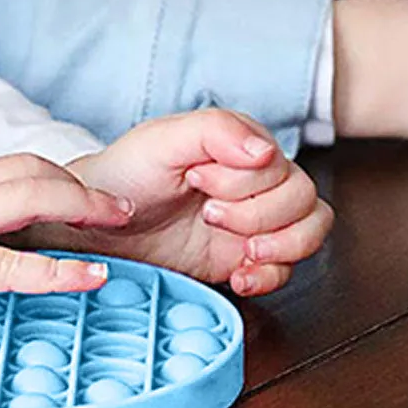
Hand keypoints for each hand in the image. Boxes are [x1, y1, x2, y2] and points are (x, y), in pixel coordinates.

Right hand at [0, 121, 132, 297]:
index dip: (39, 180)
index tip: (71, 196)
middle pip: (25, 172)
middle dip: (75, 184)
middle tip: (118, 200)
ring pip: (27, 198)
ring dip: (81, 203)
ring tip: (121, 216)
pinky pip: (8, 266)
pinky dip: (57, 272)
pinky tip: (95, 277)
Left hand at [47, 110, 333, 297]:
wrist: (96, 227)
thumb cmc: (125, 175)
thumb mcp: (160, 141)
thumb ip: (214, 131)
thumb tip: (266, 149)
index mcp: (238, 145)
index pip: (280, 164)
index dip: (244, 181)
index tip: (197, 182)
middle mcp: (254, 180)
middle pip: (303, 198)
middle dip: (258, 214)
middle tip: (210, 216)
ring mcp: (253, 219)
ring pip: (310, 229)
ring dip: (280, 246)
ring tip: (239, 251)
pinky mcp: (245, 257)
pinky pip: (290, 268)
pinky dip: (272, 275)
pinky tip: (239, 276)